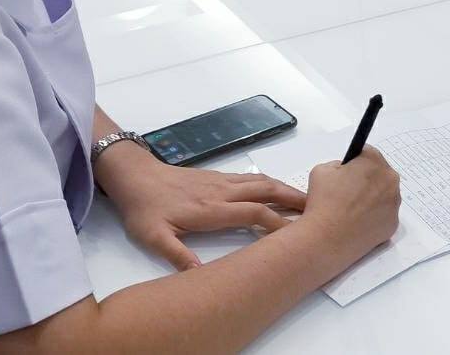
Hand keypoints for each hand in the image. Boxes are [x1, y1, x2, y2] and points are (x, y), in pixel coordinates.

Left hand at [98, 152, 307, 270]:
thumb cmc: (143, 208)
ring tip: (305, 197)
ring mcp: (219, 181)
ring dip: (283, 188)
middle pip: (265, 191)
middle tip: (317, 207)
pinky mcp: (215, 176)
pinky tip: (274, 187)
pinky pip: (248, 177)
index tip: (298, 232)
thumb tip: (201, 275)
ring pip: (259, 181)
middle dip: (292, 199)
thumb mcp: (153, 236)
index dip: (277, 222)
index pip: (254, 214)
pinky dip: (267, 181)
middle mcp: (221, 192)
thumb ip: (177, 256)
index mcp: (211, 209)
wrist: (133, 175)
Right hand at [297, 148, 400, 265]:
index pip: (367, 153)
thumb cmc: (323, 202)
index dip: (356, 162)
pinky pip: (385, 214)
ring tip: (353, 209)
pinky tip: (359, 222)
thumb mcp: (322, 170)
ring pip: (384, 195)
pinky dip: (375, 216)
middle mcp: (389, 180)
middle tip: (349, 192)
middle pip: (380, 174)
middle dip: (367, 179)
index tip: (349, 171)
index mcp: (373, 161)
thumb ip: (337, 165)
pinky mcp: (393, 223)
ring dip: (373, 198)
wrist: (327, 238)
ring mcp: (394, 203)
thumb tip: (346, 171)